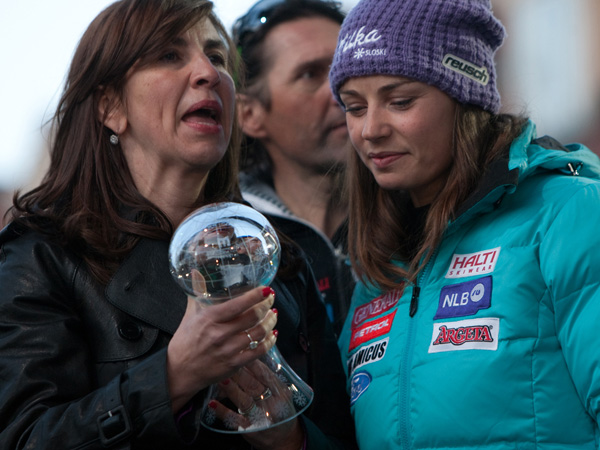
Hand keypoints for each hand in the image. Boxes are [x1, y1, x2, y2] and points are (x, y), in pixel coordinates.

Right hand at [167, 284, 277, 411]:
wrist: (178, 372)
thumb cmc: (184, 341)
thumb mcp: (190, 315)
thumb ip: (197, 292)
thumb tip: (196, 272)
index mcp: (209, 318)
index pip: (238, 304)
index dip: (256, 296)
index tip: (267, 289)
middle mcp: (220, 334)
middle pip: (253, 317)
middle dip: (266, 305)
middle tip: (271, 299)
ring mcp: (228, 350)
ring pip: (259, 333)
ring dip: (270, 322)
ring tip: (273, 314)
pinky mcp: (234, 365)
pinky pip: (258, 352)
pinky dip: (269, 342)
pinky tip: (272, 335)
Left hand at [206, 359, 303, 448]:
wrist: (284, 439)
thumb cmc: (280, 411)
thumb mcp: (280, 393)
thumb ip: (268, 378)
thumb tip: (251, 358)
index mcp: (280, 392)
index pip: (265, 374)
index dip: (252, 363)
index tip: (240, 352)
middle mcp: (272, 404)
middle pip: (254, 385)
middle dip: (239, 373)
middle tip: (225, 361)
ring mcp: (261, 418)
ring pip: (244, 401)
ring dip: (231, 389)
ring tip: (220, 378)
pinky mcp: (250, 430)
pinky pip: (234, 419)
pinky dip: (223, 411)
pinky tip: (212, 403)